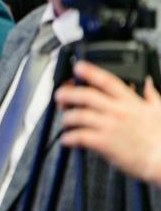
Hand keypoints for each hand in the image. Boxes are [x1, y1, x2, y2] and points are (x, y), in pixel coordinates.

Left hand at [55, 60, 160, 185]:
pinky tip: (67, 139)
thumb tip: (146, 81)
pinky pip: (80, 136)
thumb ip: (150, 94)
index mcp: (130, 102)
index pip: (107, 81)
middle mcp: (117, 111)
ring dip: (67, 117)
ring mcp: (109, 126)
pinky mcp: (104, 143)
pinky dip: (69, 137)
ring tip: (65, 120)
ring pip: (79, 115)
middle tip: (60, 95)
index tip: (78, 67)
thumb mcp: (159, 110)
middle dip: (68, 93)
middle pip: (86, 96)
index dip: (90, 72)